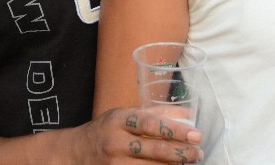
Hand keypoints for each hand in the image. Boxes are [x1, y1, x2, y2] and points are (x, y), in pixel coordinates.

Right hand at [81, 106, 203, 163]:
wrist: (76, 153)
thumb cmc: (106, 130)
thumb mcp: (124, 114)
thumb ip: (154, 113)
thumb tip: (186, 114)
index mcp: (119, 121)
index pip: (150, 124)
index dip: (175, 129)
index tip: (196, 134)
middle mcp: (116, 143)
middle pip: (154, 150)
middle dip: (181, 152)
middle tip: (198, 153)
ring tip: (189, 161)